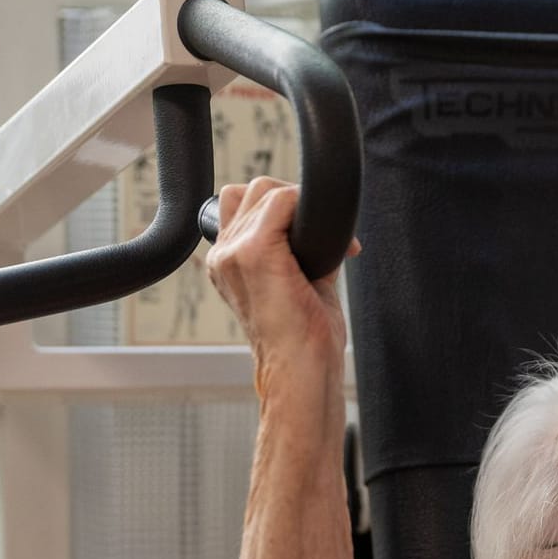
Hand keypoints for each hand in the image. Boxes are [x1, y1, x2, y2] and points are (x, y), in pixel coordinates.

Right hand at [205, 176, 360, 380]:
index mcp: (227, 261)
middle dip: (294, 202)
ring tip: (334, 246)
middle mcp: (223, 254)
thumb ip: (301, 248)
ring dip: (304, 208)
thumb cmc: (304, 339)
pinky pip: (281, 201)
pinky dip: (305, 207)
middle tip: (329, 237)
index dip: (282, 208)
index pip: (242, 203)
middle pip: (254, 189)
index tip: (315, 237)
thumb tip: (327, 226)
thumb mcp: (300, 281)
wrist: (300, 369)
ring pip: (268, 191)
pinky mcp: (254, 252)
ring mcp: (234, 251)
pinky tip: (326, 238)